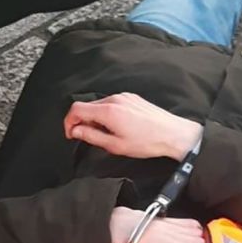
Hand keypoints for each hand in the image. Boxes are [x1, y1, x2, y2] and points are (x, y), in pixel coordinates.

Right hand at [66, 93, 200, 160]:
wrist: (172, 134)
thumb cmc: (146, 142)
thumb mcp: (115, 145)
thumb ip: (91, 136)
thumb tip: (75, 131)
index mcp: (108, 110)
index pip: (76, 109)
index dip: (69, 122)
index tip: (71, 134)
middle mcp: (115, 99)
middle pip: (87, 106)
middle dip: (83, 121)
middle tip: (89, 137)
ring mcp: (124, 96)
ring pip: (99, 104)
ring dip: (96, 118)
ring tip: (107, 134)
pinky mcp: (132, 97)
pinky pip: (112, 103)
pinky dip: (107, 113)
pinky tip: (117, 126)